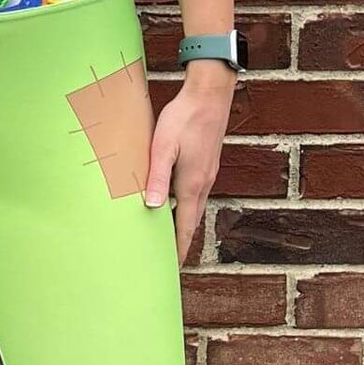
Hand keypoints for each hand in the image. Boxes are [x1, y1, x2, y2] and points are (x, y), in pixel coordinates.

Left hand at [143, 66, 232, 263]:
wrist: (210, 94)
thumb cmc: (184, 118)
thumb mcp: (162, 146)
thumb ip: (157, 177)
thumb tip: (153, 207)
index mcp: (192, 185)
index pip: (185, 228)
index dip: (178, 250)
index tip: (172, 270)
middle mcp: (203, 184)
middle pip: (191, 222)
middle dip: (180, 243)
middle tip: (168, 262)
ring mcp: (207, 174)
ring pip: (194, 208)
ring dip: (183, 225)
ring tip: (170, 239)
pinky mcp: (206, 164)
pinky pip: (196, 194)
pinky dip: (186, 208)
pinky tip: (176, 205)